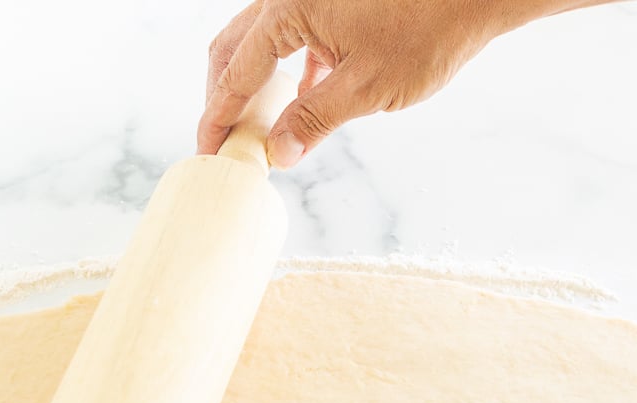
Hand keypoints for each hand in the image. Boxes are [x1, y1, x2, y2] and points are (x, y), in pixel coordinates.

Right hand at [197, 0, 607, 167]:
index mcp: (288, 10)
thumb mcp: (366, 89)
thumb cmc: (428, 32)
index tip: (209, 151)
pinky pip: (292, 38)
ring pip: (260, 43)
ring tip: (258, 130)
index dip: (218, 117)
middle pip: (234, 49)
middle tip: (225, 142)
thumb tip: (278, 153)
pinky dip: (287, 72)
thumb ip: (314, 120)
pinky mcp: (330, 4)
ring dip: (255, 85)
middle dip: (224, 97)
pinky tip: (302, 103)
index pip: (235, 72)